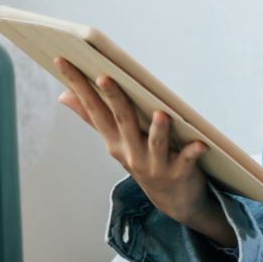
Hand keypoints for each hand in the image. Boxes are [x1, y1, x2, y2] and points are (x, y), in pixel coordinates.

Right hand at [53, 58, 220, 228]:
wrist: (173, 200)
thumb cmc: (143, 161)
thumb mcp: (115, 142)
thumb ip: (92, 118)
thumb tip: (64, 96)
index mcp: (114, 141)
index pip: (92, 108)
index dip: (77, 85)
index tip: (62, 61)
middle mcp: (131, 152)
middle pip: (122, 121)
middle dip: (114, 99)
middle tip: (104, 78)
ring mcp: (155, 164)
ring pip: (156, 144)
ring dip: (158, 130)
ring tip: (160, 114)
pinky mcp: (180, 172)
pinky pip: (187, 160)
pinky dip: (193, 152)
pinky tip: (200, 144)